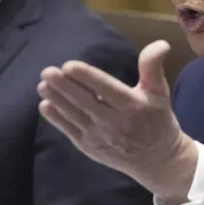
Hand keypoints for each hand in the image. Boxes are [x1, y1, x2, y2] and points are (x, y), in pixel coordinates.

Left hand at [38, 40, 197, 204]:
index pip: (106, 89)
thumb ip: (152, 66)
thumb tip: (161, 44)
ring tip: (42, 85)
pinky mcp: (89, 147)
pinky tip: (45, 105)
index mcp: (132, 106)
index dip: (87, 78)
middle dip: (65, 87)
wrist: (155, 159)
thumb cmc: (156, 119)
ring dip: (57, 100)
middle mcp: (115, 123)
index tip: (68, 66)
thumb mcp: (159, 91)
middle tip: (47, 71)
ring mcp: (100, 137)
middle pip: (86, 102)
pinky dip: (56, 119)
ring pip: (75, 116)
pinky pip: (70, 131)